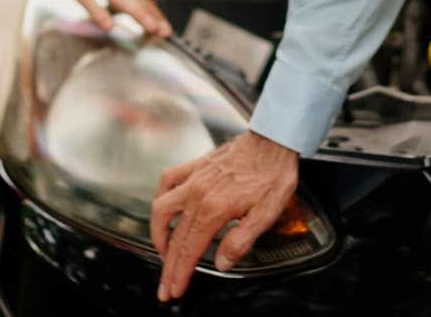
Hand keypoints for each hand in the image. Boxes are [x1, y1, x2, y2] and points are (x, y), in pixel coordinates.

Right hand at [150, 131, 299, 302]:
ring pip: (162, 209)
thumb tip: (222, 262)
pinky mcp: (196, 166)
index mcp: (215, 209)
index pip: (190, 249)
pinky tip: (163, 207)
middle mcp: (198, 194)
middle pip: (175, 237)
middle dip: (168, 266)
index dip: (181, 273)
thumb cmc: (273, 174)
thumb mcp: (266, 215)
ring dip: (158, 233)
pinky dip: (161, 197)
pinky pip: (168, 181)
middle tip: (165, 286)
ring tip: (162, 251)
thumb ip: (241, 241)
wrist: (273, 140)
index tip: (174, 290)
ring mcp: (194, 179)